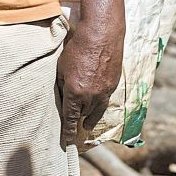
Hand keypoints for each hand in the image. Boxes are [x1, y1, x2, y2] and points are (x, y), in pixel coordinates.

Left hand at [56, 18, 123, 149]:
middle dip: (78, 124)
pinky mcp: (113, 84)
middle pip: (84, 116)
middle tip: (75, 131)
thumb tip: (63, 97)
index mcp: (75, 93)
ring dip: (91, 118)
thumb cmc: (77, 48)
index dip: (68, 131)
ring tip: (87, 125)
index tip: (67, 141)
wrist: (102, 34)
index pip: (70, 118)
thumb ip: (61, 85)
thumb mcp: (61, 68)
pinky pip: (105, 100)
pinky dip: (100, 105)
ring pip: (97, 111)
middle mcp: (91, 96)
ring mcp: (104, 91)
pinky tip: (97, 106)